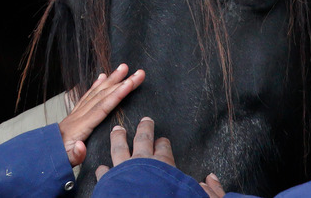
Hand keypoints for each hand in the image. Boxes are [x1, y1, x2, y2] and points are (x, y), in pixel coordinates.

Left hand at [58, 64, 144, 165]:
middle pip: (103, 95)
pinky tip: (102, 76)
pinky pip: (88, 95)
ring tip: (123, 68)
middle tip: (137, 72)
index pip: (102, 107)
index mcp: (80, 126)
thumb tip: (80, 146)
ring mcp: (77, 113)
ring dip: (111, 79)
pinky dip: (96, 85)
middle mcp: (79, 115)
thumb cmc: (58, 157)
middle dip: (121, 82)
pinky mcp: (76, 114)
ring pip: (96, 92)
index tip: (130, 84)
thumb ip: (75, 155)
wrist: (44, 153)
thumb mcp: (66, 160)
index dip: (117, 95)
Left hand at [95, 116, 223, 196]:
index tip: (162, 139)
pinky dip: (102, 170)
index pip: (164, 150)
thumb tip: (211, 179)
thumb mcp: (196, 195)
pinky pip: (104, 173)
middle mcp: (142, 162)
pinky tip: (100, 167)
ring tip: (117, 130)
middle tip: (145, 120)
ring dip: (118, 138)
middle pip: (143, 140)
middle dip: (144, 129)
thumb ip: (208, 190)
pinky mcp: (109, 181)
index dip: (163, 144)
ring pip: (119, 149)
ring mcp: (123, 170)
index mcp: (162, 164)